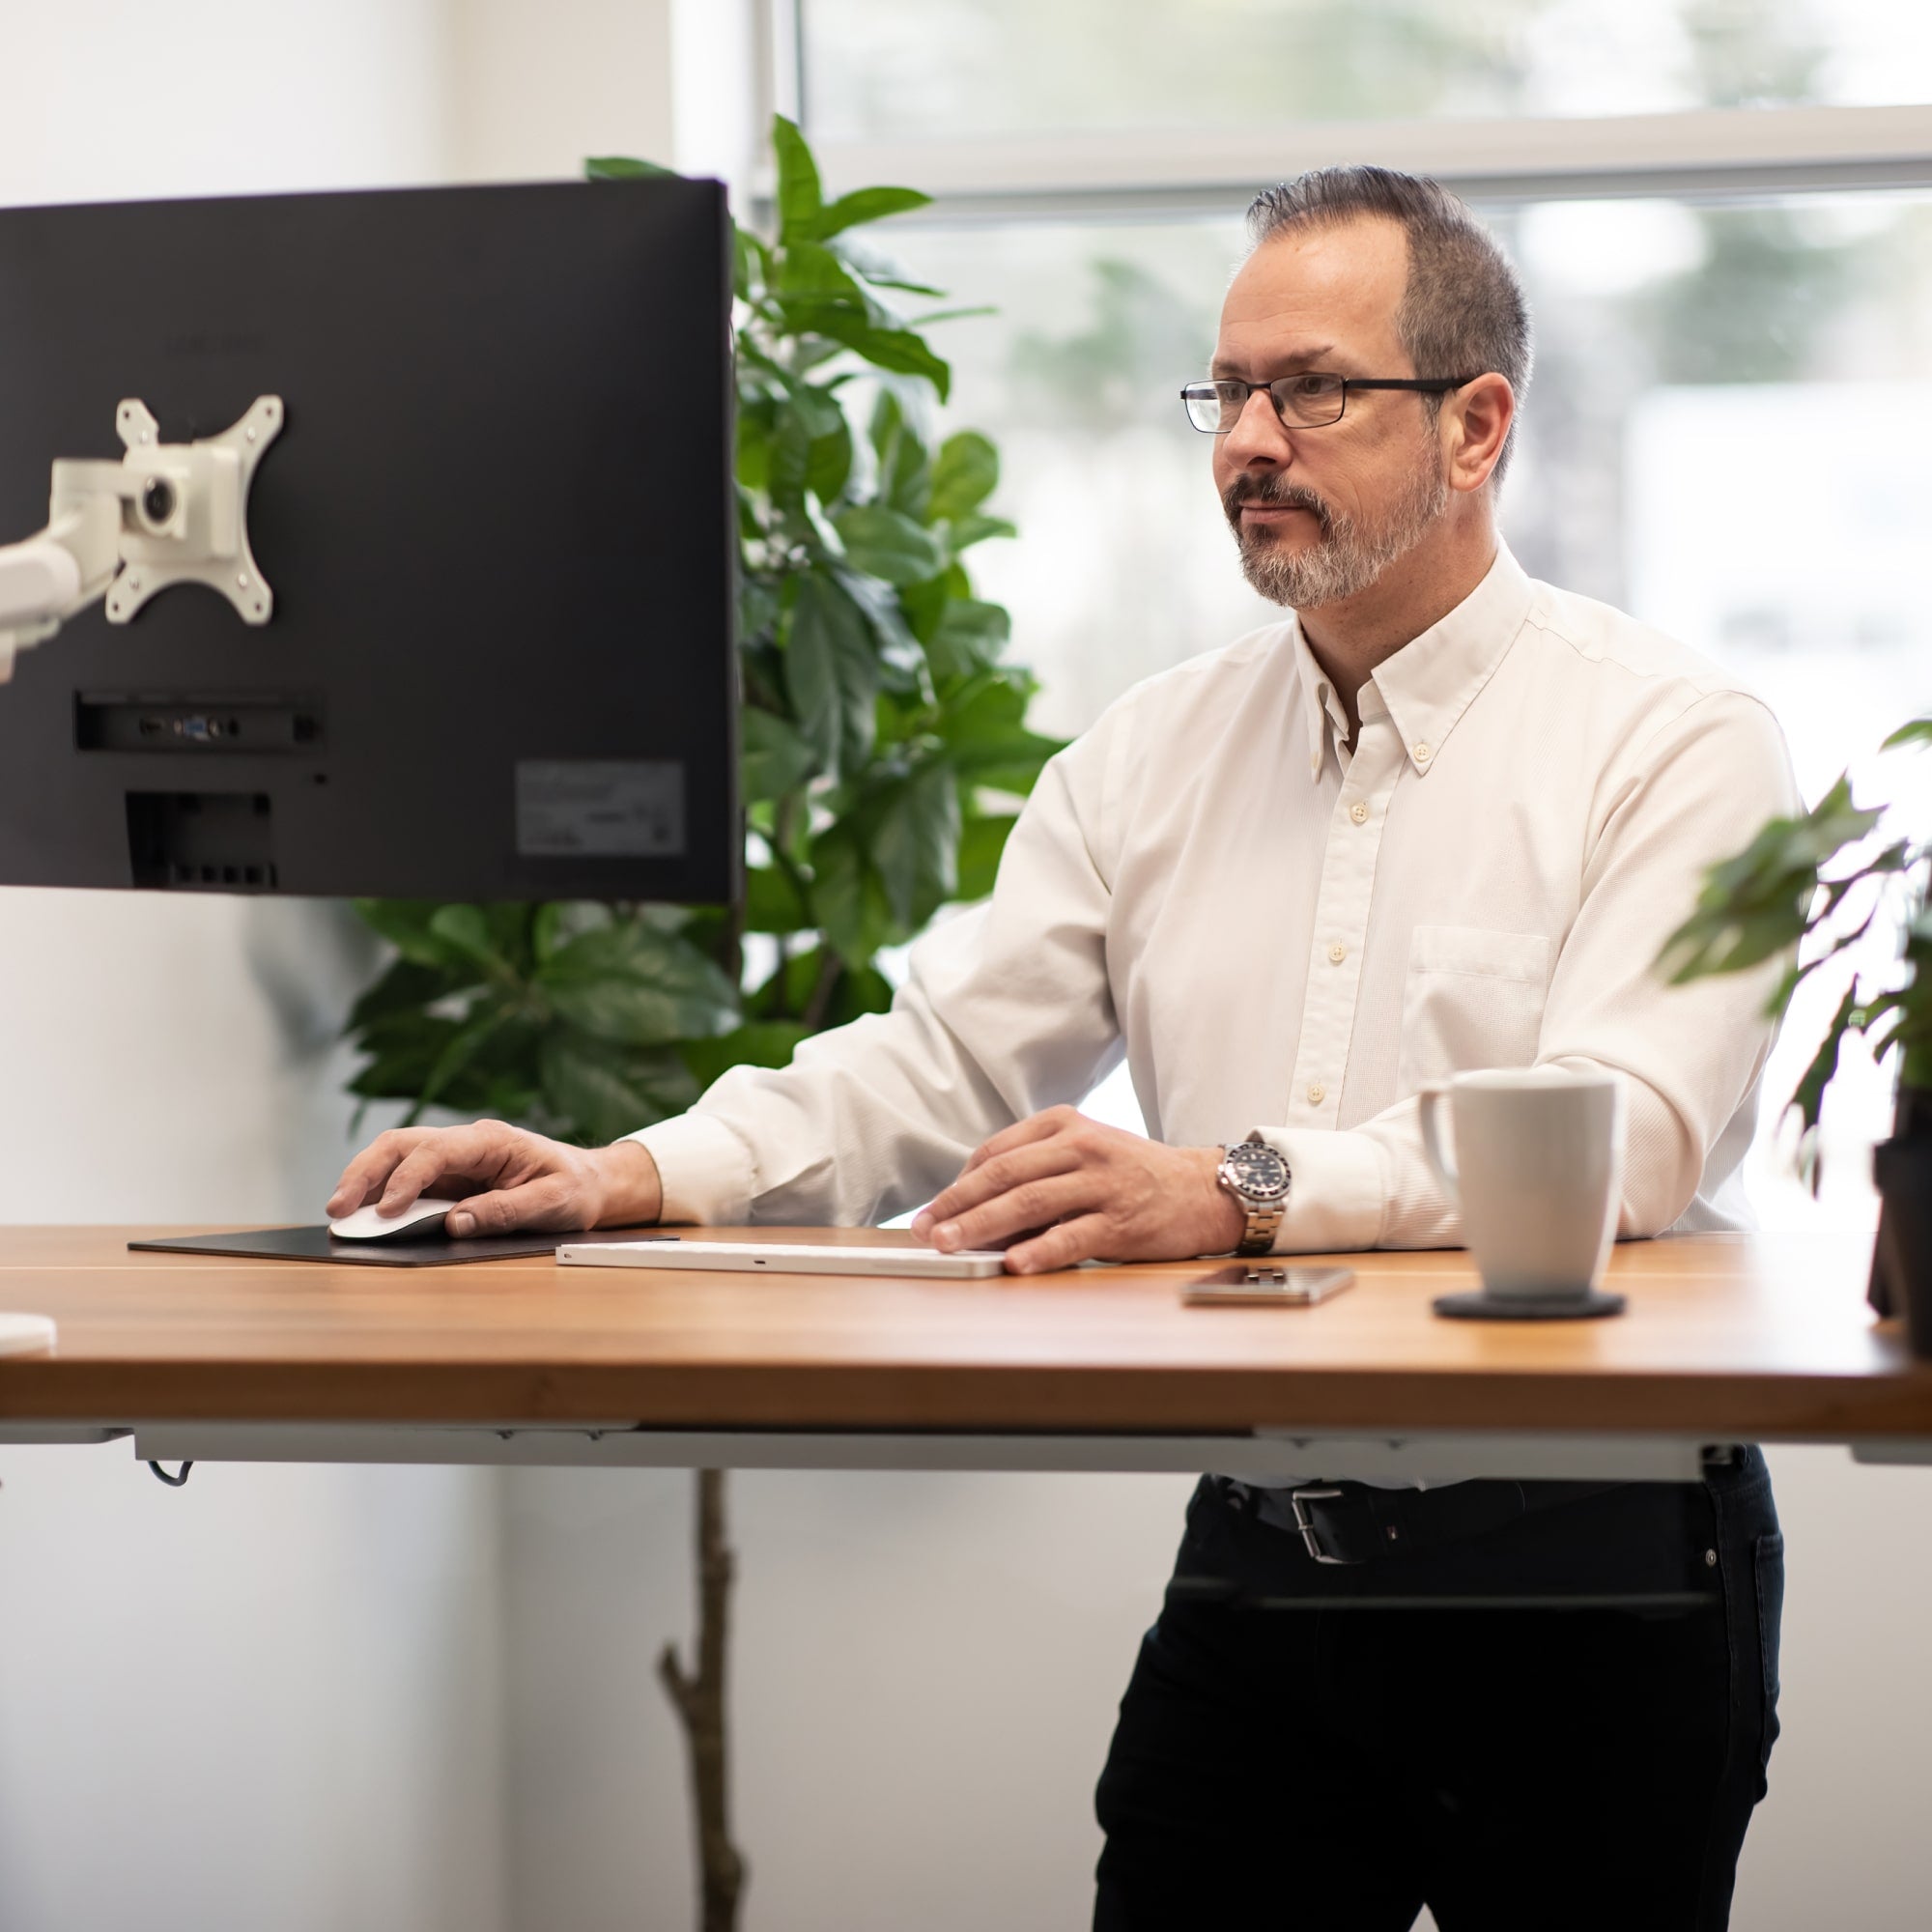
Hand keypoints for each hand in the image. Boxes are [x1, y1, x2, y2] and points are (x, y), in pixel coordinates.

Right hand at [325, 1120, 662, 1237]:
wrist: (592, 1183)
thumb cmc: (576, 1189)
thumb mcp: (553, 1203)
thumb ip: (506, 1211)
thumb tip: (456, 1223)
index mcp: (492, 1141)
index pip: (436, 1150)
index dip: (407, 1178)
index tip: (386, 1210)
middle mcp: (467, 1143)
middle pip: (402, 1143)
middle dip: (365, 1172)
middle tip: (338, 1208)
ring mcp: (454, 1159)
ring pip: (395, 1156)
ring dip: (364, 1180)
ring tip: (339, 1213)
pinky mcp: (449, 1178)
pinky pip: (405, 1178)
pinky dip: (379, 1192)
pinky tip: (361, 1213)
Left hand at [910, 1106, 1244, 1274]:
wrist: (1203, 1191)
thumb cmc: (1132, 1174)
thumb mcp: (1084, 1151)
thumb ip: (1035, 1169)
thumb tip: (972, 1209)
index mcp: (1064, 1124)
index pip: (995, 1152)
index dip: (957, 1184)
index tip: (931, 1211)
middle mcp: (1081, 1147)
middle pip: (1004, 1175)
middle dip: (956, 1204)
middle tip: (924, 1230)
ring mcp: (1102, 1183)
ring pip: (1029, 1202)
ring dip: (982, 1226)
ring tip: (950, 1245)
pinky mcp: (1122, 1221)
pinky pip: (1073, 1236)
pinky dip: (1040, 1250)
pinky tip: (1013, 1263)